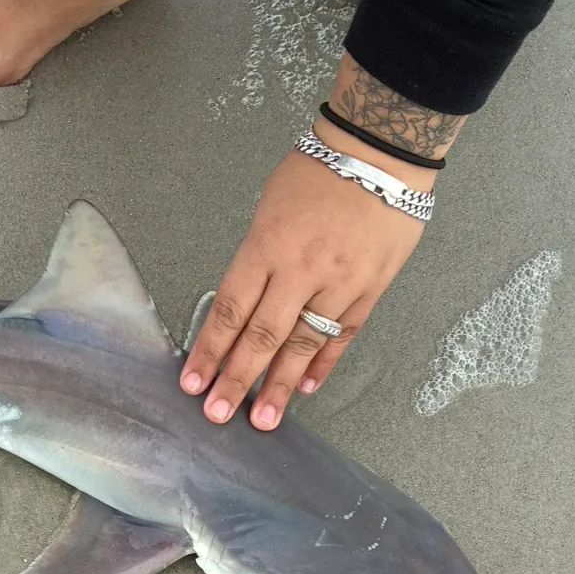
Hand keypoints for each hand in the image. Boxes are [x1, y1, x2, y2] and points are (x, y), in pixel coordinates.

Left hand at [180, 126, 433, 429]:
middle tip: (219, 414)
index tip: (194, 381)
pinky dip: (323, 364)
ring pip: (304, 345)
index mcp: (266, 248)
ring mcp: (339, 284)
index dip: (211, 351)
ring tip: (263, 419)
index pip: (230, 311)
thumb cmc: (316, 173)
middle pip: (262, 337)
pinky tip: (305, 387)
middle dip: (238, 380)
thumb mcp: (268, 209)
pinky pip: (342, 335)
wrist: (380, 154)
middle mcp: (300, 272)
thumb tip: (243, 305)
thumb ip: (256, 259)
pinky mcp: (370, 289)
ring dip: (279, 386)